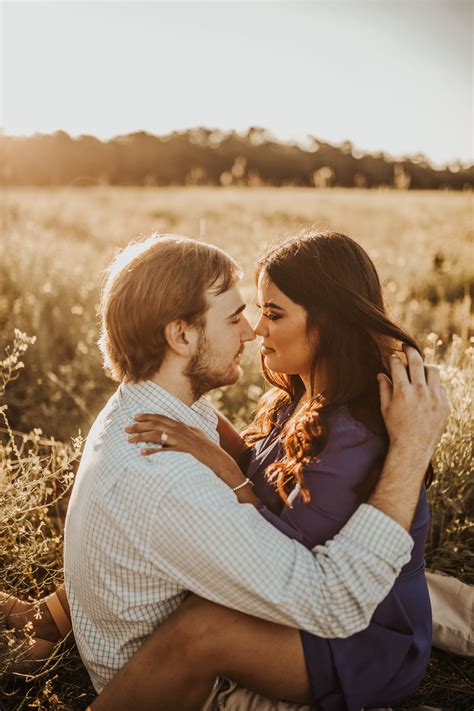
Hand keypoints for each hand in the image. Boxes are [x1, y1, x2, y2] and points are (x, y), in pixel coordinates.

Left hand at [125, 413, 229, 469]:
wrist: (222, 462)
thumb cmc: (210, 452)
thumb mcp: (198, 438)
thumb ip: (188, 433)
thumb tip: (176, 434)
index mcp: (184, 427)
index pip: (163, 418)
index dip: (148, 416)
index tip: (135, 416)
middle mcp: (182, 431)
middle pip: (157, 425)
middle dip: (140, 425)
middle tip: (125, 428)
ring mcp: (182, 441)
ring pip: (158, 435)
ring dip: (142, 437)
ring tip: (129, 439)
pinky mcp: (183, 452)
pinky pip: (164, 451)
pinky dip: (152, 451)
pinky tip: (141, 453)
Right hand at [378, 346, 448, 466]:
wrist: (413, 447)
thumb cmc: (396, 428)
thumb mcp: (385, 408)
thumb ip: (384, 388)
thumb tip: (381, 373)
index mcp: (402, 392)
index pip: (397, 365)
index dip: (393, 358)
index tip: (392, 356)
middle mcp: (419, 392)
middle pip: (416, 361)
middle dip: (410, 350)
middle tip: (406, 346)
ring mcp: (434, 397)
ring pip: (432, 370)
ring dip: (424, 367)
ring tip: (419, 370)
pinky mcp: (444, 404)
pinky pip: (441, 386)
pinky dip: (433, 385)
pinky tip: (427, 390)